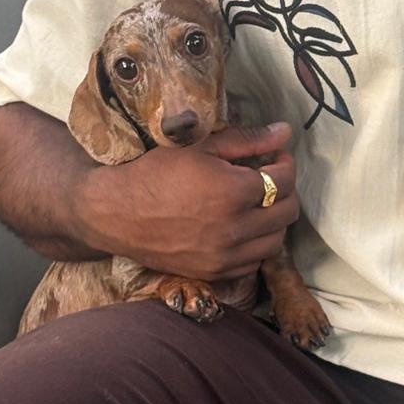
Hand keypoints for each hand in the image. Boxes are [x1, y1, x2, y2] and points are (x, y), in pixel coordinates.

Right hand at [75, 122, 299, 281]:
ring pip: (276, 242)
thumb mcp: (201, 146)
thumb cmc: (156, 172)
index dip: (286, 165)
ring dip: (274, 221)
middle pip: (288, 212)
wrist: (115, 212)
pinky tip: (241, 228)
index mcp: (234, 192)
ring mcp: (224, 255)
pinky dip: (255, 246)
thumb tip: (285, 131)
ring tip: (258, 205)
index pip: (285, 180)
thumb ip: (247, 139)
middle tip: (271, 179)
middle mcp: (234, 228)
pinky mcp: (213, 272)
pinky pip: (253, 263)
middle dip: (286, 192)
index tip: (276, 158)